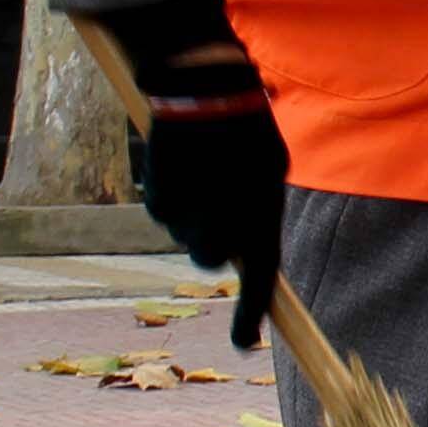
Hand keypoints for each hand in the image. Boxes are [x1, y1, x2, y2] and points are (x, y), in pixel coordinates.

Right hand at [103, 0, 288, 349]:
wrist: (202, 83)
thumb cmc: (244, 121)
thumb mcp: (269, 165)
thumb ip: (260, 211)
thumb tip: (245, 249)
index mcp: (261, 213)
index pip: (259, 278)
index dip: (250, 315)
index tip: (244, 343)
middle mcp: (223, 221)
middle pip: (209, 259)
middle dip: (211, 244)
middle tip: (214, 205)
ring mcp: (188, 213)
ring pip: (185, 236)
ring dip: (191, 215)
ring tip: (200, 171)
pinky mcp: (158, 198)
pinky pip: (164, 213)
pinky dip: (171, 197)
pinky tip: (180, 165)